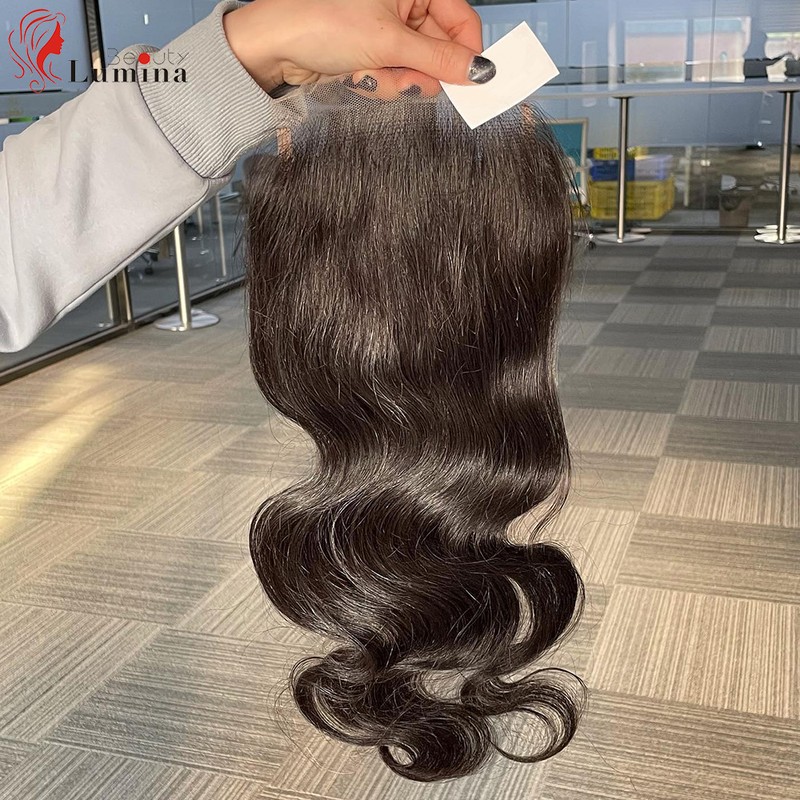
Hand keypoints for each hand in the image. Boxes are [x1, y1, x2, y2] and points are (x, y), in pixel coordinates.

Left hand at [223, 0, 494, 96]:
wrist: (275, 45)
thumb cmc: (321, 22)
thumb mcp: (389, 42)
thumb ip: (438, 59)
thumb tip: (478, 70)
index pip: (459, 19)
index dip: (466, 53)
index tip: (472, 83)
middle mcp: (402, 2)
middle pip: (437, 48)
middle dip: (419, 71)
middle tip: (404, 80)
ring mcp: (386, 28)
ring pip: (415, 68)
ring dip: (395, 80)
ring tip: (368, 74)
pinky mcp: (372, 51)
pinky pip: (393, 75)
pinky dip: (379, 83)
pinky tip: (358, 76)